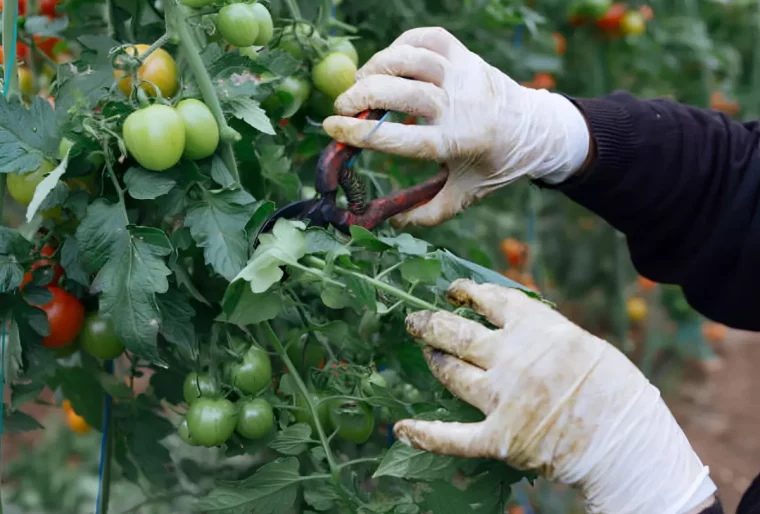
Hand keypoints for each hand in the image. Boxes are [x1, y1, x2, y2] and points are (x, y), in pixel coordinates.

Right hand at [323, 27, 590, 226]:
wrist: (536, 131)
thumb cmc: (492, 166)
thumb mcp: (463, 197)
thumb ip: (425, 214)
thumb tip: (386, 222)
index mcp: (456, 143)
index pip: (399, 139)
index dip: (359, 133)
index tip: (332, 128)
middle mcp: (460, 105)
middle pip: (402, 93)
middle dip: (361, 96)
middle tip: (342, 107)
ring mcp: (464, 74)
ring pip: (410, 58)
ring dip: (376, 67)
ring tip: (361, 83)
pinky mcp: (466, 55)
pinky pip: (427, 38)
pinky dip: (401, 45)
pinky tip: (389, 63)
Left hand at [396, 279, 715, 513]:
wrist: (627, 441)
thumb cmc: (614, 390)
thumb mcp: (580, 342)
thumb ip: (541, 331)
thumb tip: (509, 318)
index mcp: (536, 327)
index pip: (490, 300)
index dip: (466, 292)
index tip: (453, 291)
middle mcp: (512, 357)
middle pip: (458, 333)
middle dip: (430, 323)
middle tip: (414, 320)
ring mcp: (502, 397)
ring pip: (451, 372)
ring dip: (435, 361)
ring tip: (428, 354)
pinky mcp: (498, 437)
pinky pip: (452, 437)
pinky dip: (425, 433)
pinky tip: (402, 428)